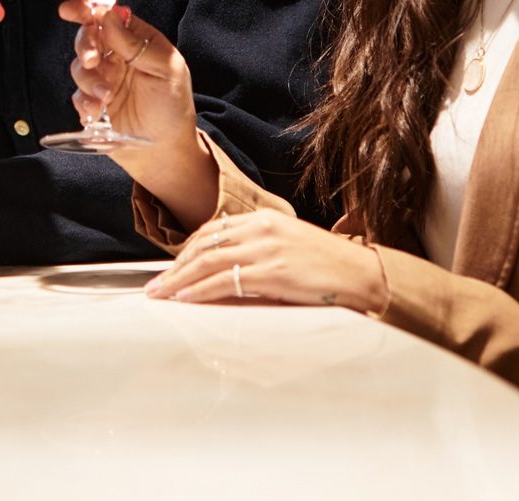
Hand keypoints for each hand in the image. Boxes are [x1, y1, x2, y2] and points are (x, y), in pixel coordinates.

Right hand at [59, 1, 198, 165]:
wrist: (166, 152)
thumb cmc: (173, 107)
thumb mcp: (166, 69)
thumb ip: (137, 43)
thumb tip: (110, 15)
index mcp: (137, 41)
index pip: (109, 16)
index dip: (87, 9)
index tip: (70, 10)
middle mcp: (118, 57)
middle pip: (88, 37)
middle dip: (85, 46)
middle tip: (92, 60)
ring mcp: (104, 80)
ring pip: (79, 67)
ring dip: (89, 80)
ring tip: (106, 97)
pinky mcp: (93, 104)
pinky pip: (77, 95)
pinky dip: (84, 101)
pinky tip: (97, 112)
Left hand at [143, 208, 387, 310]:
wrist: (362, 274)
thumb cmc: (329, 265)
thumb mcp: (289, 244)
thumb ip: (259, 248)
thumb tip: (226, 267)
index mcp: (265, 219)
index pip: (213, 230)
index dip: (187, 249)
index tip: (172, 266)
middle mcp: (262, 229)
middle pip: (204, 245)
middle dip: (176, 266)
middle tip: (156, 284)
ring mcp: (266, 250)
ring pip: (208, 262)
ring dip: (179, 279)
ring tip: (161, 294)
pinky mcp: (272, 273)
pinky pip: (225, 281)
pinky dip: (201, 290)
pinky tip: (186, 298)